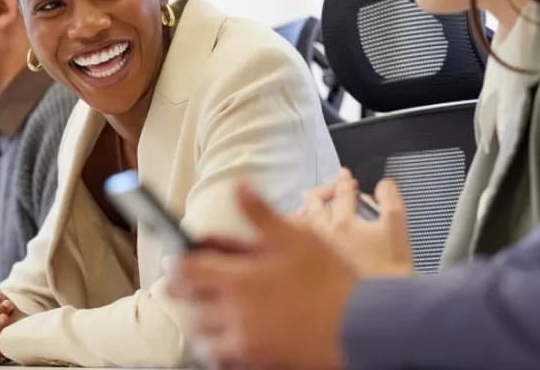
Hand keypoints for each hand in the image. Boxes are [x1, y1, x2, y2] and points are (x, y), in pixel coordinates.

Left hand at [169, 182, 356, 368]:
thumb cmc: (332, 283)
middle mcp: (235, 315)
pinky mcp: (256, 363)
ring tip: (213, 309)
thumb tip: (239, 187)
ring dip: (201, 320)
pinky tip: (231, 336)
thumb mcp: (297, 237)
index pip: (185, 271)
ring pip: (201, 335)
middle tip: (196, 282)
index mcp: (239, 281)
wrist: (361, 328)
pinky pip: (221, 360)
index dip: (178, 263)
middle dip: (188, 292)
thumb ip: (260, 214)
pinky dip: (218, 349)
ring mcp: (244, 344)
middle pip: (188, 305)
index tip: (181, 258)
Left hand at [295, 169, 413, 277]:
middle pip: (313, 202)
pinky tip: (303, 232)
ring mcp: (312, 252)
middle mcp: (322, 235)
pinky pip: (291, 240)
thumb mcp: (397, 228)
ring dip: (306, 208)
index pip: (342, 193)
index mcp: (343, 224)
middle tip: (334, 188)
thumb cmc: (389, 272)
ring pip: (298, 220)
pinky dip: (297, 228)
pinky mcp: (307, 267)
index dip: (345, 180)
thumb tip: (383, 185)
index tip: (345, 175)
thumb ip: (390, 200)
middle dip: (323, 190)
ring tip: (313, 206)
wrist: (379, 305)